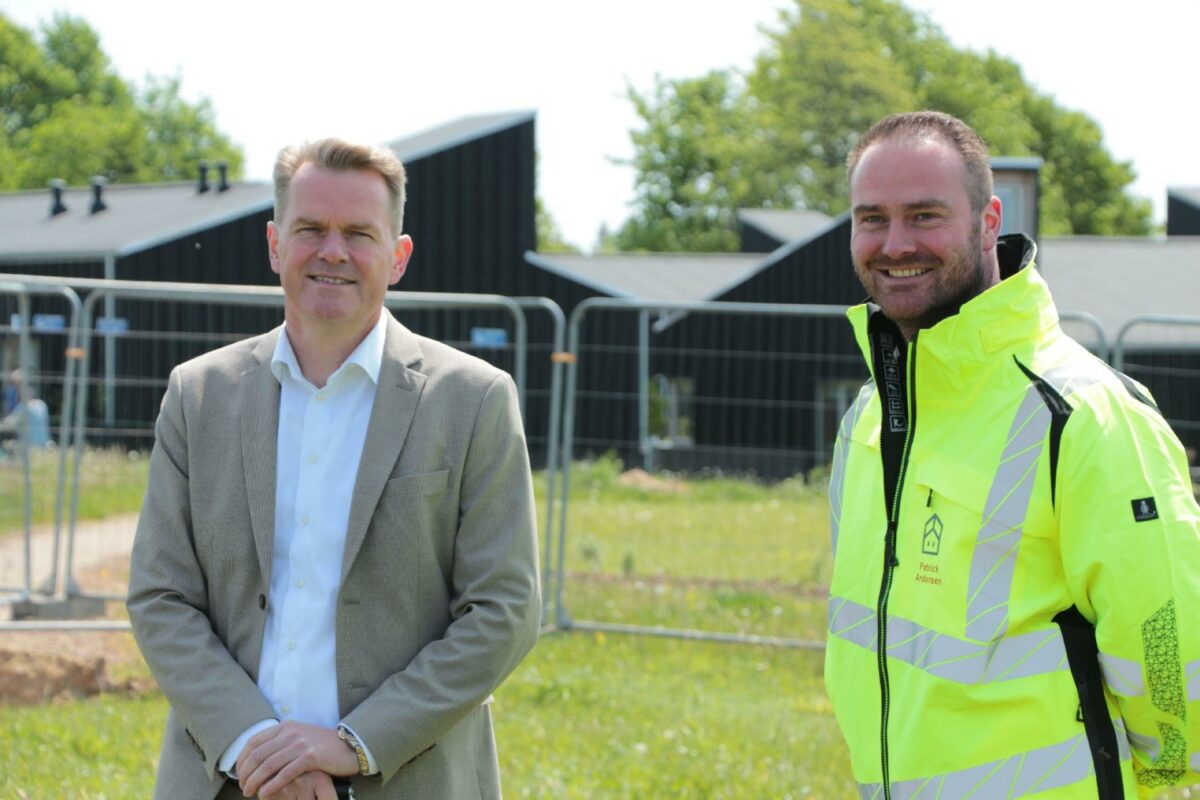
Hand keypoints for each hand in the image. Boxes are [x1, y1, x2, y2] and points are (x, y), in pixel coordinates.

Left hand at [237, 721, 357, 797]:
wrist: (350, 746)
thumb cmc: (323, 746)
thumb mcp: (300, 737)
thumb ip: (281, 742)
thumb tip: (258, 757)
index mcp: (285, 727)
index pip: (253, 741)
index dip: (242, 759)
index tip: (239, 774)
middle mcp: (290, 732)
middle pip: (258, 754)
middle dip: (246, 774)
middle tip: (243, 787)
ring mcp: (300, 743)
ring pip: (268, 765)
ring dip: (255, 781)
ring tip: (249, 793)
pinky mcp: (310, 757)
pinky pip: (285, 773)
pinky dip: (271, 785)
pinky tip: (264, 794)